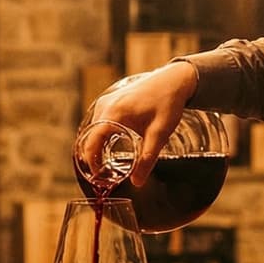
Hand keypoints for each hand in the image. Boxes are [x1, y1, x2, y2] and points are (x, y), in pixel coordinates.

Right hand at [82, 61, 198, 186]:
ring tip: (107, 165)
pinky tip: (111, 148)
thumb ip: (147, 159)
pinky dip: (101, 137)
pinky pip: (99, 123)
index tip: (97, 176)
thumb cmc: (168, 103)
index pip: (92, 141)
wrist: (174, 80)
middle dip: (93, 157)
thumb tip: (137, 182)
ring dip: (97, 147)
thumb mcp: (160, 134)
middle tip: (104, 175)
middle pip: (89, 137)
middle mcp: (106, 106)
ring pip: (93, 130)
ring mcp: (106, 101)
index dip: (91, 161)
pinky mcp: (110, 101)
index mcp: (114, 113)